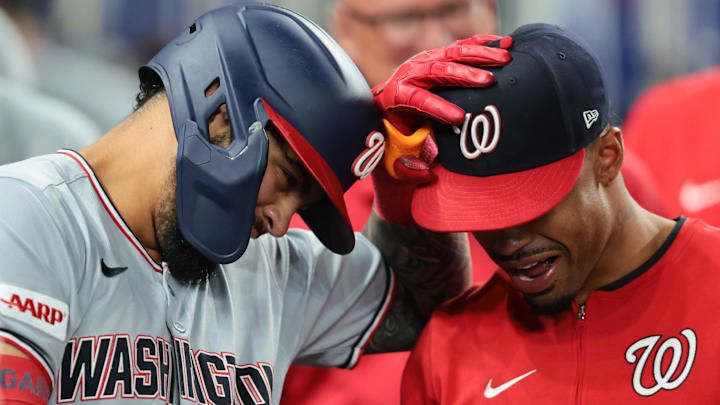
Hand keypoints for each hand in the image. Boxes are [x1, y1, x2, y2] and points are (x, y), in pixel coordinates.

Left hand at [371, 35, 512, 223]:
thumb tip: (425, 173)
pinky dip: (483, 43)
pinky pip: (462, 46)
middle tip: (488, 82)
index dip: (437, 107)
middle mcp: (409, 73)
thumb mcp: (392, 152)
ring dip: (479, 54)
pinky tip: (505, 43)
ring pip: (452, 53)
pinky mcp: (439, 55)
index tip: (459, 118)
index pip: (416, 99)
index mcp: (396, 96)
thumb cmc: (392, 132)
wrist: (384, 106)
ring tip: (505, 59)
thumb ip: (406, 166)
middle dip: (463, 75)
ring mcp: (425, 61)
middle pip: (436, 69)